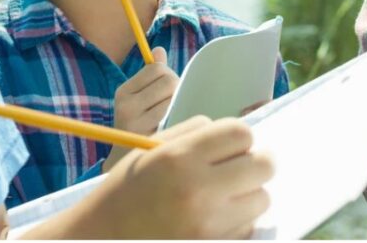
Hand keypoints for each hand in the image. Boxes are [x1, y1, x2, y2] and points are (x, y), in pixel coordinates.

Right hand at [46, 116, 273, 238]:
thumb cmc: (129, 189)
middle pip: (263, 165)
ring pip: (261, 198)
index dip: (240, 137)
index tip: (232, 146)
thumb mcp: (154, 149)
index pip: (242, 133)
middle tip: (239, 169)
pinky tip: (215, 220)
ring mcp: (208, 225)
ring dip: (248, 195)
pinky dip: (239, 222)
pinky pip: (249, 228)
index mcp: (181, 157)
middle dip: (254, 163)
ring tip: (222, 197)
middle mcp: (199, 190)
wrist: (103, 237)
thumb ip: (196, 134)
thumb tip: (239, 135)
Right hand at [104, 46, 178, 170]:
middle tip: (172, 104)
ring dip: (179, 105)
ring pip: (175, 98)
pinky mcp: (151, 138)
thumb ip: (151, 74)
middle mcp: (126, 106)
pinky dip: (178, 119)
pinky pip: (176, 118)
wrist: (125, 165)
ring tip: (171, 116)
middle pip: (169, 81)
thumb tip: (159, 50)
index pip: (157, 69)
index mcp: (123, 92)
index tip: (165, 90)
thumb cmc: (138, 126)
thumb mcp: (138, 99)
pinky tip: (172, 127)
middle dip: (176, 89)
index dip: (168, 76)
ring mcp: (137, 124)